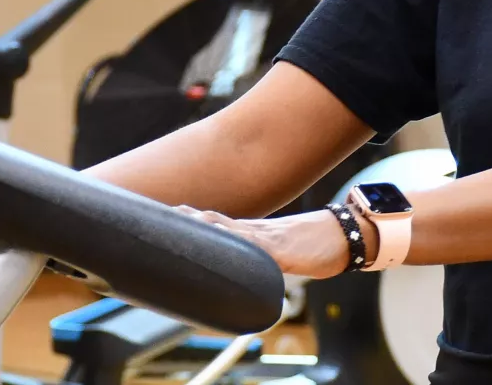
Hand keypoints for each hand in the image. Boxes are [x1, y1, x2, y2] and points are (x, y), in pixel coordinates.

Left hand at [174, 206, 373, 279]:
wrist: (338, 237)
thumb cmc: (306, 247)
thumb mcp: (272, 254)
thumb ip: (251, 259)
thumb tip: (232, 275)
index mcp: (246, 233)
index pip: (208, 223)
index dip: (183, 219)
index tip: (156, 215)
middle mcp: (250, 232)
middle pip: (210, 221)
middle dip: (183, 219)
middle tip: (153, 216)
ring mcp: (264, 239)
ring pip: (228, 230)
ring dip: (204, 226)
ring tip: (179, 221)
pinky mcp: (280, 252)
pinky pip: (256, 249)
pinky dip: (239, 246)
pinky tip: (224, 245)